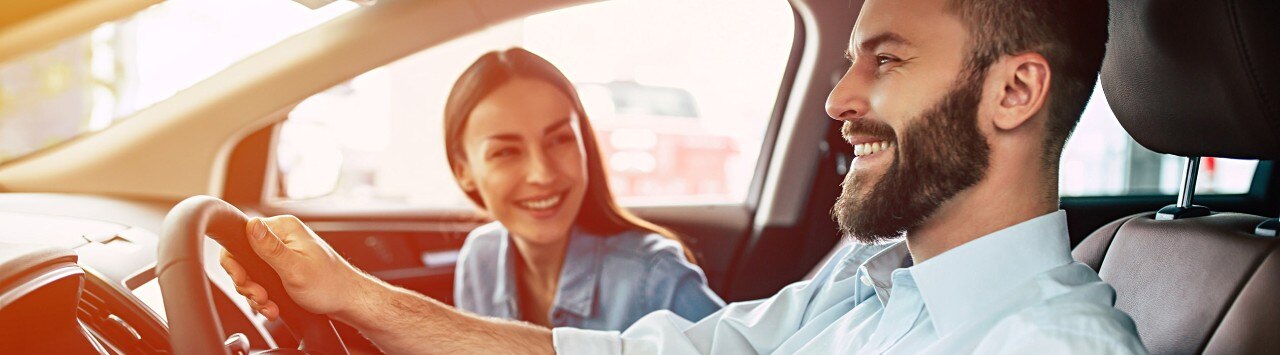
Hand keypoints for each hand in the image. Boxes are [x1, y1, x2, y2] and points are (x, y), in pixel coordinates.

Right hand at [219, 215, 373, 320]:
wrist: (347, 302)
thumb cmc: (329, 285)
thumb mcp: (295, 268)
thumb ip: (270, 248)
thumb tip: (251, 224)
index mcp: (284, 228)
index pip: (241, 236)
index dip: (235, 262)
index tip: (243, 281)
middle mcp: (282, 237)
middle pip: (243, 258)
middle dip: (248, 284)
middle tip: (261, 298)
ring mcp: (282, 253)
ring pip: (251, 274)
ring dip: (256, 295)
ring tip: (270, 307)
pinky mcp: (283, 268)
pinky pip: (262, 282)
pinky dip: (264, 298)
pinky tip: (273, 308)